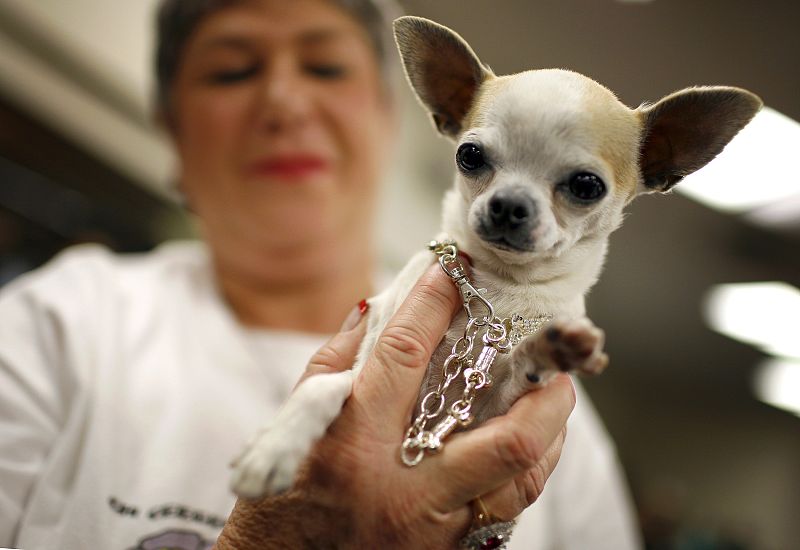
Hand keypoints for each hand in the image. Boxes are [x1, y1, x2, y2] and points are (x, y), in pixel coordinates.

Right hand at [214, 263, 575, 548]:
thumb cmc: (279, 499)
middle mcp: (403, 486)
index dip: (436, 301)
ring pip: (522, 479)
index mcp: (354, 441)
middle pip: (505, 436)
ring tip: (552, 399)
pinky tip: (528, 444)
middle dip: (543, 391)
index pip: (407, 353)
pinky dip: (525, 470)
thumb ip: (336, 364)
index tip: (456, 268)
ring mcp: (432, 528)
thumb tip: (377, 309)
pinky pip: (507, 511)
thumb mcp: (292, 424)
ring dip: (550, 433)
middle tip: (550, 361)